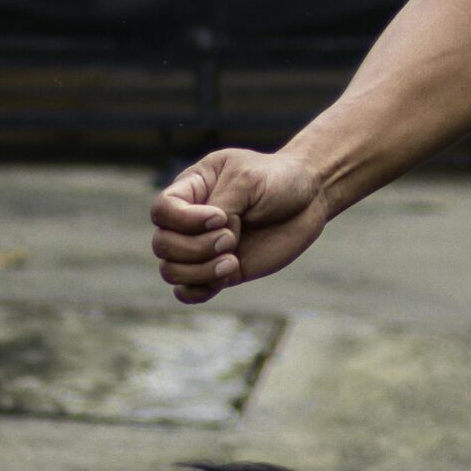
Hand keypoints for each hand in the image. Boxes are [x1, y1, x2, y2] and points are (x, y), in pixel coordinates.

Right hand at [150, 147, 327, 305]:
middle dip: (195, 247)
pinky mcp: (219, 270)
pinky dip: (200, 290)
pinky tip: (227, 274)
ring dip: (199, 271)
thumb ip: (222, 205)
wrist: (309, 198)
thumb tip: (210, 237)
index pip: (161, 210)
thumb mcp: (247, 179)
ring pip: (171, 271)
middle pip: (162, 245)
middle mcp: (189, 221)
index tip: (219, 217)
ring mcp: (203, 248)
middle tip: (230, 238)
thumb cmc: (277, 179)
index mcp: (191, 189)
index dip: (182, 220)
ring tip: (232, 260)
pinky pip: (188, 292)